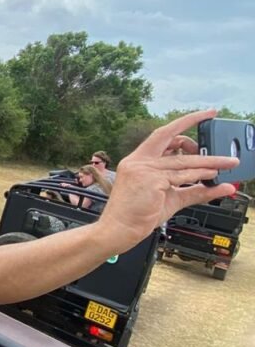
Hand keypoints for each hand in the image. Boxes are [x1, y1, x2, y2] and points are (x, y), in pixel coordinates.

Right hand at [99, 109, 237, 249]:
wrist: (118, 230)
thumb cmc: (137, 214)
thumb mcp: (170, 198)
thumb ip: (195, 190)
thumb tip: (220, 187)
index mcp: (139, 160)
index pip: (163, 134)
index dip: (184, 123)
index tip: (203, 116)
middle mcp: (138, 161)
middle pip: (173, 139)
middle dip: (197, 133)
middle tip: (218, 133)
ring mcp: (143, 169)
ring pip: (183, 161)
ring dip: (209, 161)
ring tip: (228, 163)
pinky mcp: (150, 181)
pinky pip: (180, 176)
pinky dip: (199, 175)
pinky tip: (212, 176)